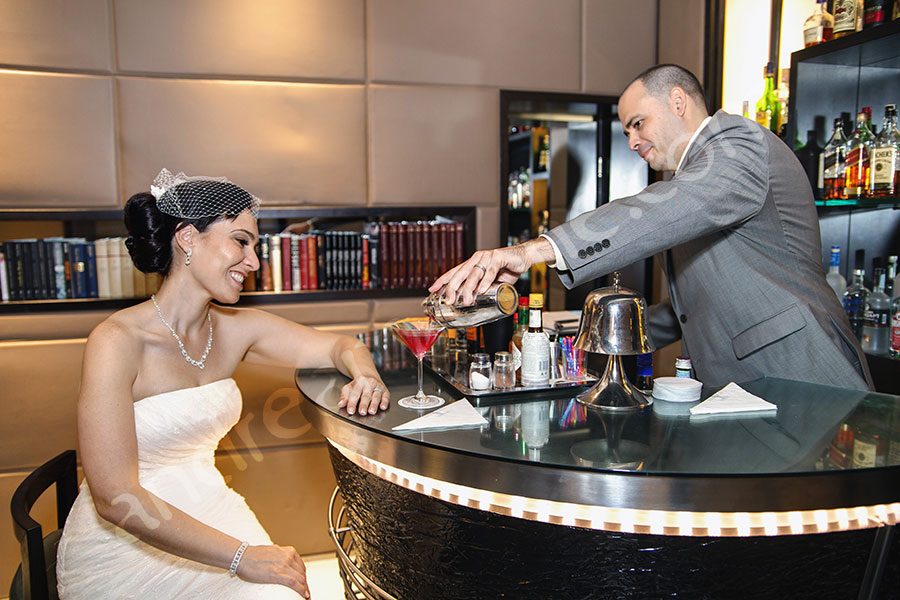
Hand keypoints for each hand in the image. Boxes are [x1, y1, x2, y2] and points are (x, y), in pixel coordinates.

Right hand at [236, 544, 309, 597]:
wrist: (242, 557)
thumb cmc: (254, 555)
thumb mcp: (273, 552)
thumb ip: (282, 557)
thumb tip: (286, 564)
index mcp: (289, 551)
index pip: (301, 567)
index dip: (304, 578)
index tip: (305, 585)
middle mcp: (288, 557)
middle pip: (302, 574)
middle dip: (305, 585)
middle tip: (306, 593)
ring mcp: (284, 565)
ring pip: (301, 579)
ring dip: (305, 589)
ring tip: (306, 597)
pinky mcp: (277, 574)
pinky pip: (294, 583)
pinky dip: (302, 590)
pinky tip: (305, 595)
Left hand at [339, 375, 389, 415]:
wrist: (369, 375)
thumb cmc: (358, 385)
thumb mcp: (349, 387)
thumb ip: (344, 396)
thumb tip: (340, 404)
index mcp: (359, 381)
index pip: (355, 393)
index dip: (352, 403)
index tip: (350, 411)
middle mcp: (370, 383)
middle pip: (366, 395)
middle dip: (364, 404)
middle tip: (362, 412)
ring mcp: (378, 386)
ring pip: (376, 396)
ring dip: (374, 404)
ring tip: (371, 412)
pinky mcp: (385, 390)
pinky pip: (386, 396)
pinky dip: (385, 402)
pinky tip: (383, 407)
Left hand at [428, 239, 553, 304]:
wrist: (524, 257)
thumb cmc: (507, 268)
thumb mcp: (491, 280)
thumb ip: (481, 288)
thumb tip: (473, 301)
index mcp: (472, 264)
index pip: (454, 272)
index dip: (442, 280)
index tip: (432, 289)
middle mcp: (477, 259)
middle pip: (460, 273)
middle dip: (452, 287)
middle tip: (449, 300)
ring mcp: (487, 257)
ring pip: (474, 273)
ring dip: (469, 288)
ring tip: (467, 300)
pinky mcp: (498, 257)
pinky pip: (490, 270)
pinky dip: (485, 281)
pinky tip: (482, 290)